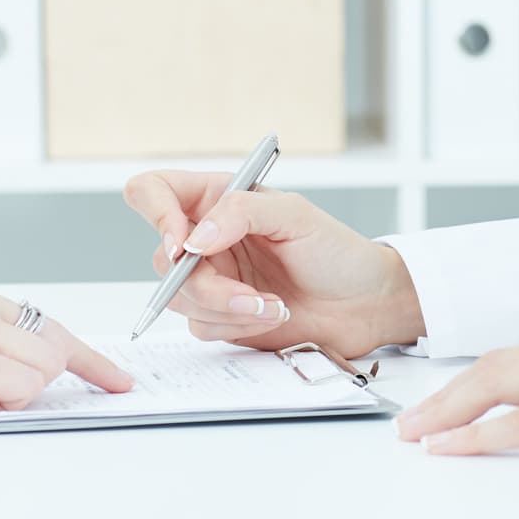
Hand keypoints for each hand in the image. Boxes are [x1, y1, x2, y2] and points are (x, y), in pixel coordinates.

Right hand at [0, 276, 133, 431]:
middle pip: (56, 344)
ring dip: (12, 395)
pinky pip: (22, 387)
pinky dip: (0, 403)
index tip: (114, 377)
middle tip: (46, 394)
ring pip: (44, 367)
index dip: (85, 356)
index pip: (43, 323)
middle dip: (63, 377)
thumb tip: (9, 377)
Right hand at [122, 170, 424, 357]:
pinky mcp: (220, 316)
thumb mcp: (295, 215)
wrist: (364, 304)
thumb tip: (194, 238)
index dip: (156, 215)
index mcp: (217, 199)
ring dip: (228, 308)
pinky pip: (202, 327)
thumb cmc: (337, 252)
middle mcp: (206, 238)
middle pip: (163, 260)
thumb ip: (241, 213)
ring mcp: (211, 278)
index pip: (154, 192)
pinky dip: (237, 326)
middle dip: (206, 285)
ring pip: (179, 299)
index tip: (182, 245)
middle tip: (248, 294)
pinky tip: (272, 315)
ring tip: (275, 304)